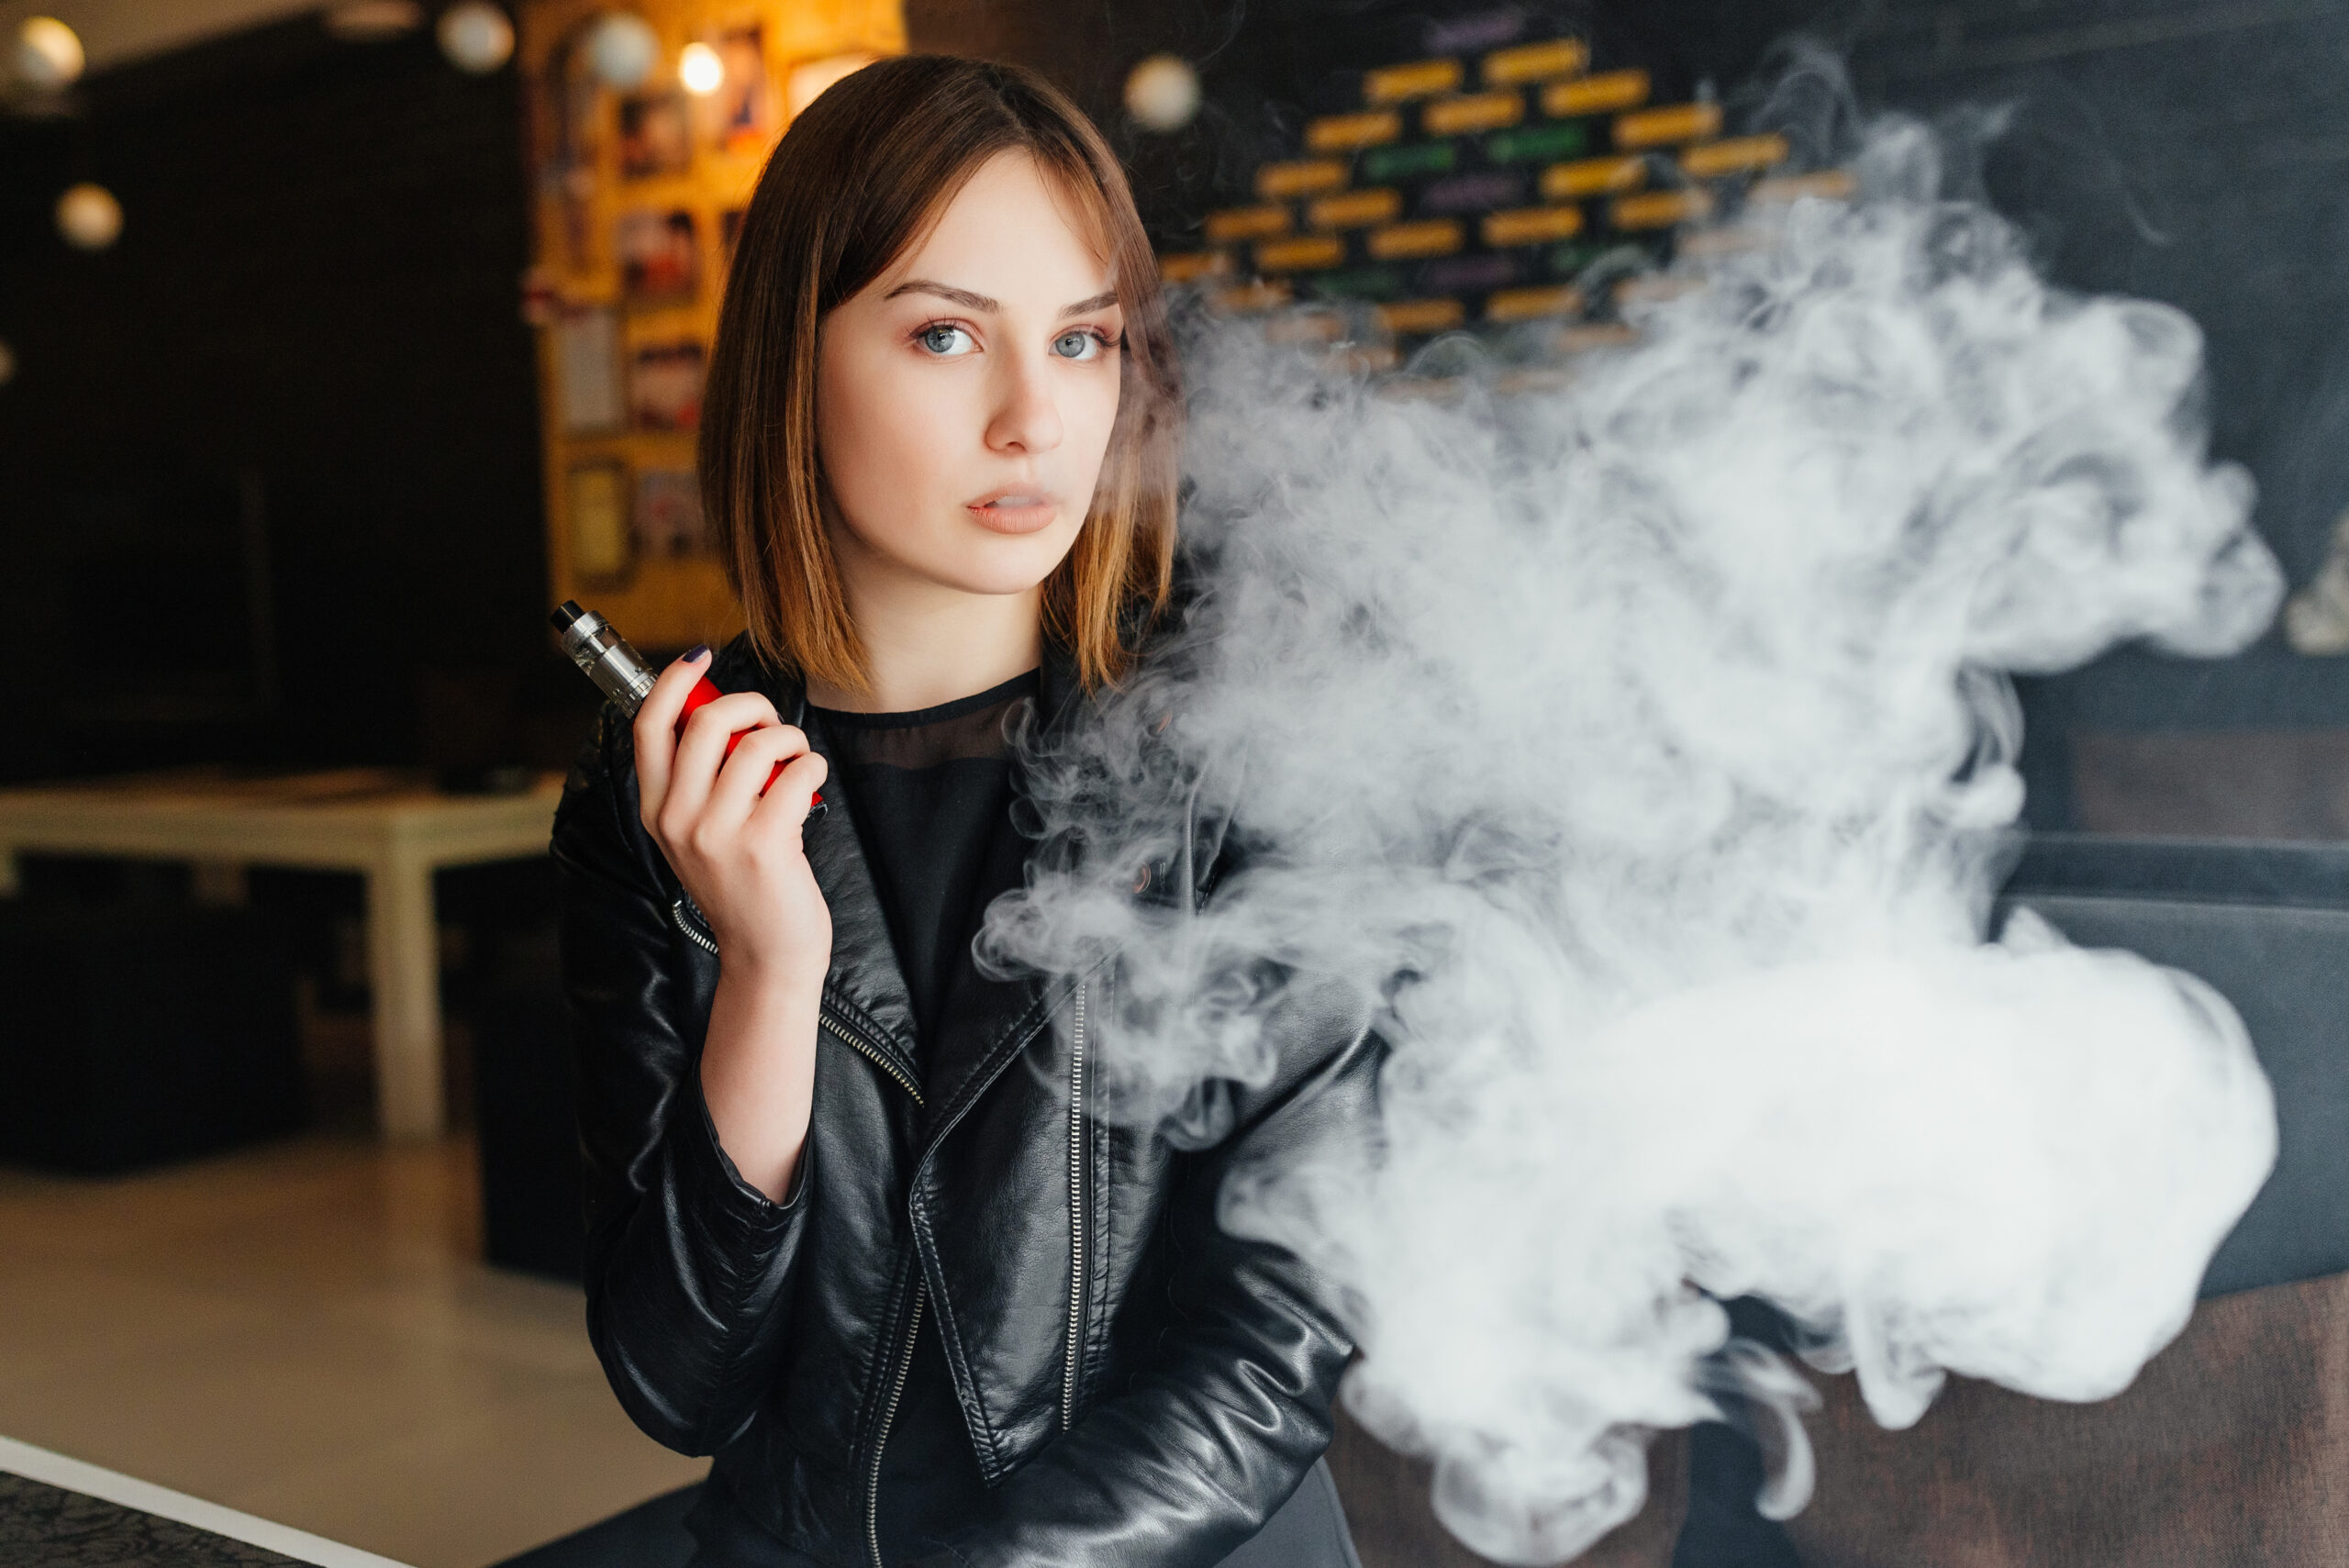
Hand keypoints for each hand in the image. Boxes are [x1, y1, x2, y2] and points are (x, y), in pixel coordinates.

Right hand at [633, 648, 831, 995]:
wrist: (766, 956)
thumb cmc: (744, 885)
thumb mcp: (700, 833)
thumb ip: (701, 779)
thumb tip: (726, 712)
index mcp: (655, 809)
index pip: (649, 727)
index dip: (673, 682)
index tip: (699, 658)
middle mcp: (676, 819)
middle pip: (707, 722)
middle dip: (752, 706)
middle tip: (772, 724)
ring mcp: (717, 833)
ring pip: (757, 744)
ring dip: (789, 739)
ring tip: (797, 759)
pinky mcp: (762, 844)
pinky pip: (796, 771)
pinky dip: (812, 765)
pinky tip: (812, 781)